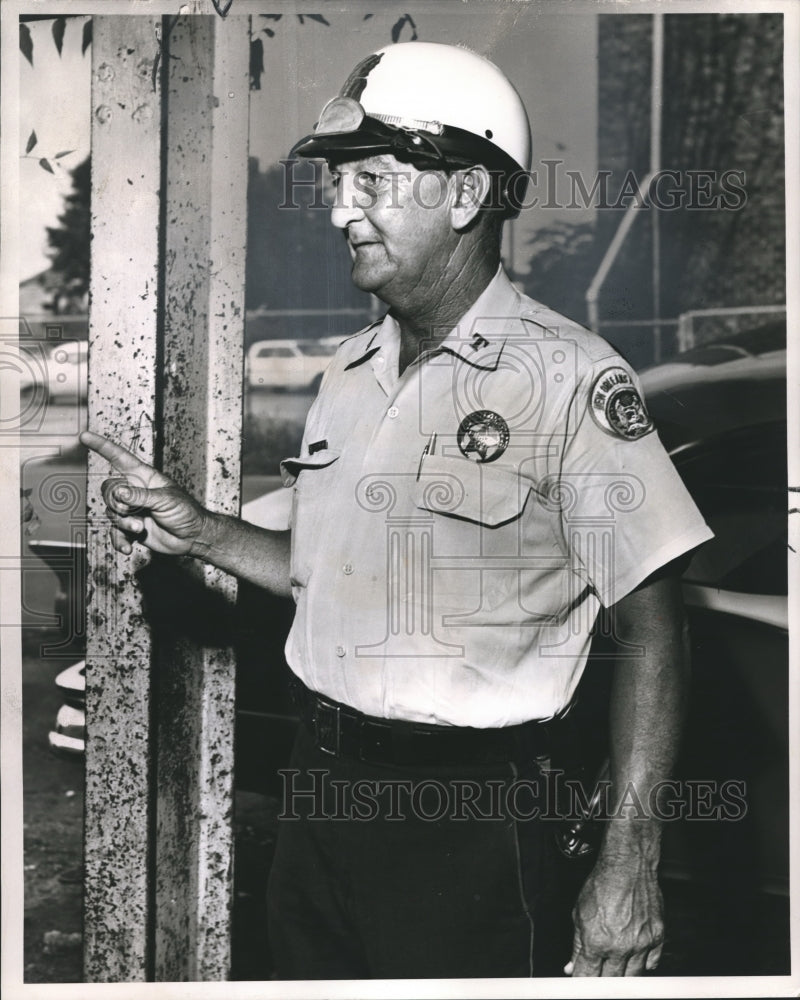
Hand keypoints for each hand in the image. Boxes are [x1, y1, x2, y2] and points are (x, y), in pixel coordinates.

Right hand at [81, 430, 211, 556]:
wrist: (193, 537)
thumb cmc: (186, 512)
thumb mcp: (166, 500)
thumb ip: (141, 496)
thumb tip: (119, 492)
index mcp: (144, 477)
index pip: (119, 458)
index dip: (102, 446)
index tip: (85, 437)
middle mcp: (134, 491)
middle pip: (108, 490)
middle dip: (117, 503)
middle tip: (133, 511)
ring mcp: (132, 510)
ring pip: (111, 513)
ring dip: (123, 523)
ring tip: (140, 528)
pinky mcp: (131, 528)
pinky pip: (115, 533)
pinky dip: (119, 541)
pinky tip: (128, 548)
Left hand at [564, 858, 663, 975]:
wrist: (627, 867)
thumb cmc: (602, 884)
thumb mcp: (579, 913)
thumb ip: (577, 944)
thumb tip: (572, 965)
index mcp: (597, 941)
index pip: (587, 976)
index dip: (582, 980)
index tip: (581, 979)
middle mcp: (620, 946)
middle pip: (611, 981)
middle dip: (601, 980)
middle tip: (598, 972)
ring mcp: (641, 944)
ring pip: (632, 976)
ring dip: (622, 974)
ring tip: (614, 964)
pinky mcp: (657, 937)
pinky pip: (652, 963)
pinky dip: (642, 964)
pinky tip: (633, 957)